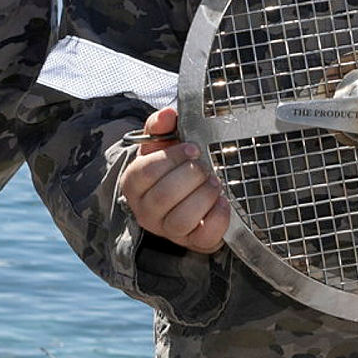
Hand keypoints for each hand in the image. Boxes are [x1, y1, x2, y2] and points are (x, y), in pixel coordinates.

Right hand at [118, 106, 229, 253]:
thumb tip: (168, 114)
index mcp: (134, 183)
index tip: (193, 148)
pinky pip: (204, 237)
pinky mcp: (192, 242)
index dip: (173, 158)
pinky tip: (222, 202)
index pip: (146, 172)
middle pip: (164, 196)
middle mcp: (145, 211)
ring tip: (214, 182)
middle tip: (205, 166)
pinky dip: (218, 217)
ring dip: (204, 196)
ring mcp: (168, 230)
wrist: (186, 194)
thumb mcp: (163, 142)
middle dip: (191, 176)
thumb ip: (162, 125)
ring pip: (181, 220)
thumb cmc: (172, 165)